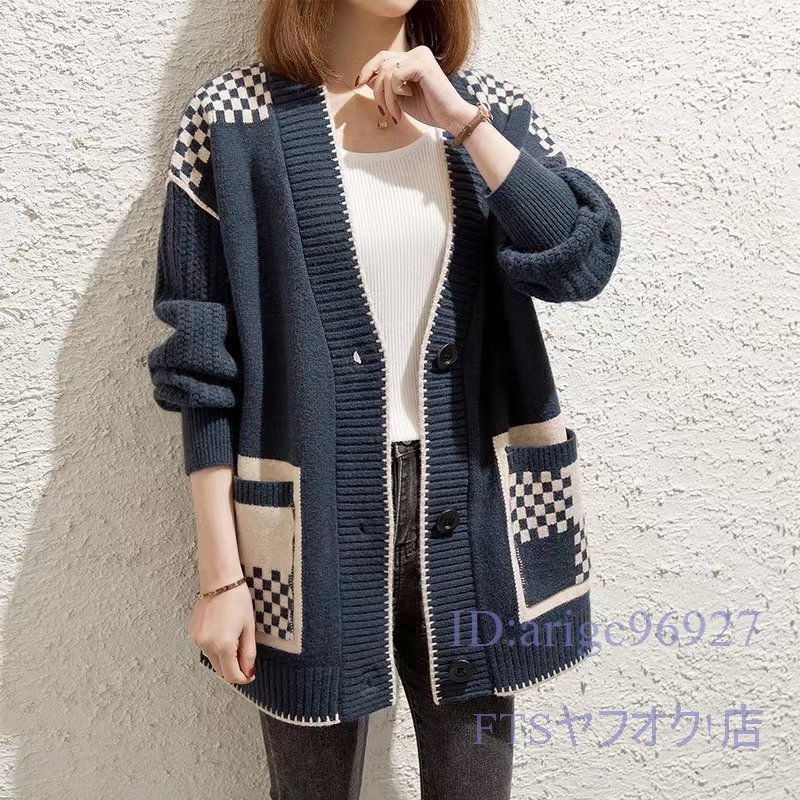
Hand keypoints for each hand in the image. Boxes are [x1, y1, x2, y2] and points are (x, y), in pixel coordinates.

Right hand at [189, 581, 256, 684]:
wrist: (219, 581)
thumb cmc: (238, 600)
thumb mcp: (249, 627)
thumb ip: (248, 653)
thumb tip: (248, 672)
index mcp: (223, 645)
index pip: (232, 675)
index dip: (243, 678)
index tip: (251, 674)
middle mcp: (207, 646)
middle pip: (220, 671)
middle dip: (233, 668)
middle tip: (245, 655)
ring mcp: (197, 640)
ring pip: (213, 660)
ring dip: (224, 657)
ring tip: (234, 637)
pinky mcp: (192, 634)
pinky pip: (206, 649)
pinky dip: (215, 647)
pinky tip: (223, 631)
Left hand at [356, 45, 476, 133]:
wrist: (451, 117)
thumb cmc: (430, 109)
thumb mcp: (401, 98)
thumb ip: (386, 87)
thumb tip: (366, 79)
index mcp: (413, 58)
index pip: (383, 57)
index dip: (368, 69)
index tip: (359, 84)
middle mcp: (417, 52)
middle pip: (382, 63)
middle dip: (377, 89)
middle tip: (381, 110)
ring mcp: (420, 56)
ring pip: (387, 72)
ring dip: (387, 97)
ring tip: (396, 113)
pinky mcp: (422, 64)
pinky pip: (395, 75)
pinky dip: (396, 92)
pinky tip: (409, 97)